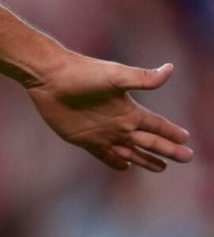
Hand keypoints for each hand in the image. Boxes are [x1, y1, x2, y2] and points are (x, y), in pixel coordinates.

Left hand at [25, 52, 193, 171]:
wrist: (49, 77)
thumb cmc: (82, 73)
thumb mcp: (115, 76)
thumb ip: (142, 78)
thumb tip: (170, 68)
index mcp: (129, 110)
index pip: (157, 125)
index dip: (171, 132)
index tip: (187, 138)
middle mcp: (118, 123)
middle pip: (149, 141)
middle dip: (168, 150)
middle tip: (187, 158)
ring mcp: (102, 133)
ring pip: (130, 151)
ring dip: (146, 159)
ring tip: (161, 168)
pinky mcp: (83, 139)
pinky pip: (103, 155)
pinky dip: (115, 162)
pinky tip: (125, 166)